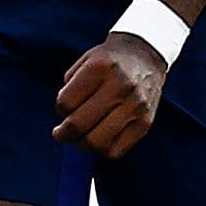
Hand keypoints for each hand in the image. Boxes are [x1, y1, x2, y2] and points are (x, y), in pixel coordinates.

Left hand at [53, 33, 166, 158]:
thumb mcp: (85, 61)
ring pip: (97, 142)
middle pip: (79, 125)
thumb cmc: (109, 61)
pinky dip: (102, 150)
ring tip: (80, 138)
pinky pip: (116, 150)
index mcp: (100, 67)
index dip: (60, 110)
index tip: (63, 110)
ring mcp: (135, 106)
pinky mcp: (145, 122)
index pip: (66, 102)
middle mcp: (119, 86)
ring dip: (82, 144)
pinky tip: (99, 140)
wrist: (145, 55)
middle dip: (64, 134)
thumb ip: (70, 87)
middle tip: (61, 134)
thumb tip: (64, 119)